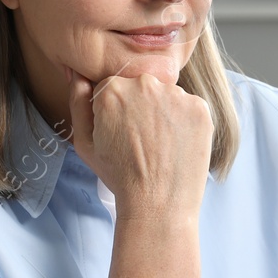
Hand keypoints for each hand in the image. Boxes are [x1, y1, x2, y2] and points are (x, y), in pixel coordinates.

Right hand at [63, 64, 213, 223]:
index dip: (118, 111)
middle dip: (142, 108)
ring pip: (168, 97)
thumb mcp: (84, 142)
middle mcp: (144, 84)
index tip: (123, 132)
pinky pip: (190, 108)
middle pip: (143, 88)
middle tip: (143, 140)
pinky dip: (186, 123)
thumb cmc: (119, 175)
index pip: (115, 87)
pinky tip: (178, 145)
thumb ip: (78, 101)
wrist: (157, 204)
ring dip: (165, 114)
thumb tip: (79, 74)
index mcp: (112, 89)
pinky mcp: (199, 108)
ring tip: (161, 146)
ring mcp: (175, 95)